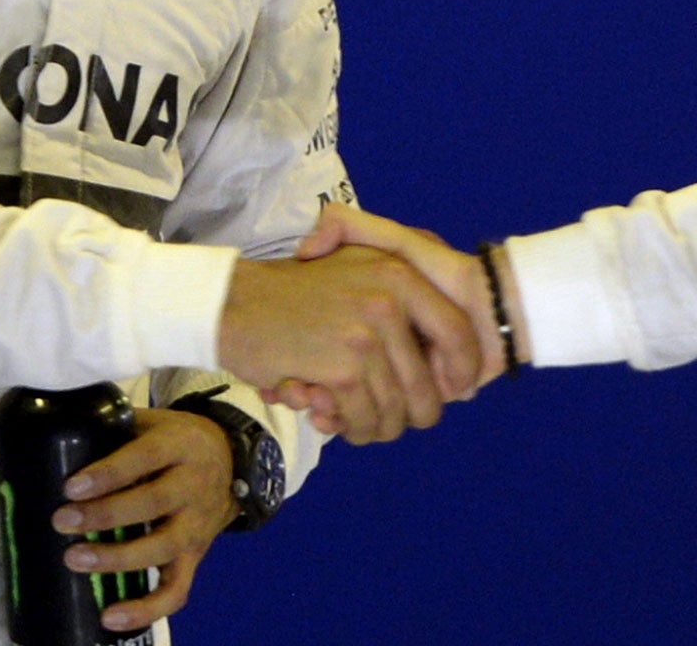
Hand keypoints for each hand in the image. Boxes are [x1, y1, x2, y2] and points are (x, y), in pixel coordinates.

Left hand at [50, 408, 238, 635]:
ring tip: (75, 561)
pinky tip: (111, 617)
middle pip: (153, 503)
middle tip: (62, 521)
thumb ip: (93, 431)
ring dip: (118, 559)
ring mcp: (197, 525)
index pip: (145, 457)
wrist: (230, 459)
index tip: (71, 487)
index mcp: (178, 445)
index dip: (109, 473)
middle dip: (105, 515)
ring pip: (162, 548)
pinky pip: (176, 590)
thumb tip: (4, 449)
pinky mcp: (196, 557)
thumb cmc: (172, 440)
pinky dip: (146, 608)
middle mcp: (193, 485)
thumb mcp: (145, 422)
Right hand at [217, 244, 479, 443]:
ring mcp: (367, 335)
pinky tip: (324, 413)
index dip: (462, 371)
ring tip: (347, 415)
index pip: (459, 332)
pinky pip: (363, 419)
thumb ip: (402, 299)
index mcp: (400, 274)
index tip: (451, 393)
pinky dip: (348, 428)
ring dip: (372, 426)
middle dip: (408, 416)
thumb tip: (447, 360)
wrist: (234, 304)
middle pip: (428, 388)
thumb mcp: (355, 268)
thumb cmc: (296, 294)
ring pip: (395, 412)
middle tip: (382, 418)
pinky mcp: (342, 368)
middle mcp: (391, 300)